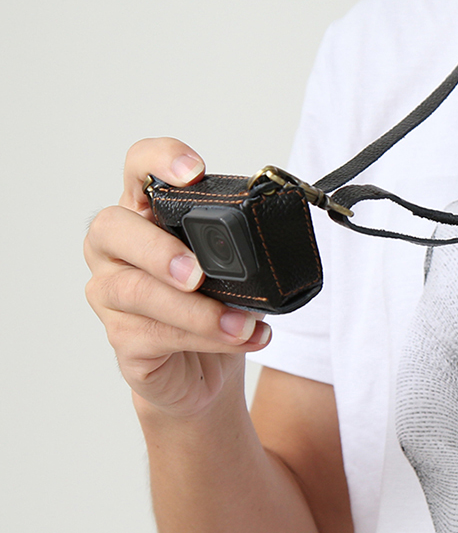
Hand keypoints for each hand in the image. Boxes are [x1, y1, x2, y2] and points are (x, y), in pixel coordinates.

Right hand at [84, 138, 270, 417]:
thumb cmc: (214, 308)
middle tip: (198, 273)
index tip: (194, 170)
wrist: (201, 373)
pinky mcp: (123, 339)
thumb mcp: (234, 271)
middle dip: (160, 250)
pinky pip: (152, 335)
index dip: (159, 159)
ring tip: (242, 323)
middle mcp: (116, 250)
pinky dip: (203, 338)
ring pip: (135, 291)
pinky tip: (238, 339)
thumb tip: (272, 252)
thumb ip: (239, 252)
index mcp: (146, 216)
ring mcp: (110, 294)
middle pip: (113, 228)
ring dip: (195, 310)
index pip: (138, 169)